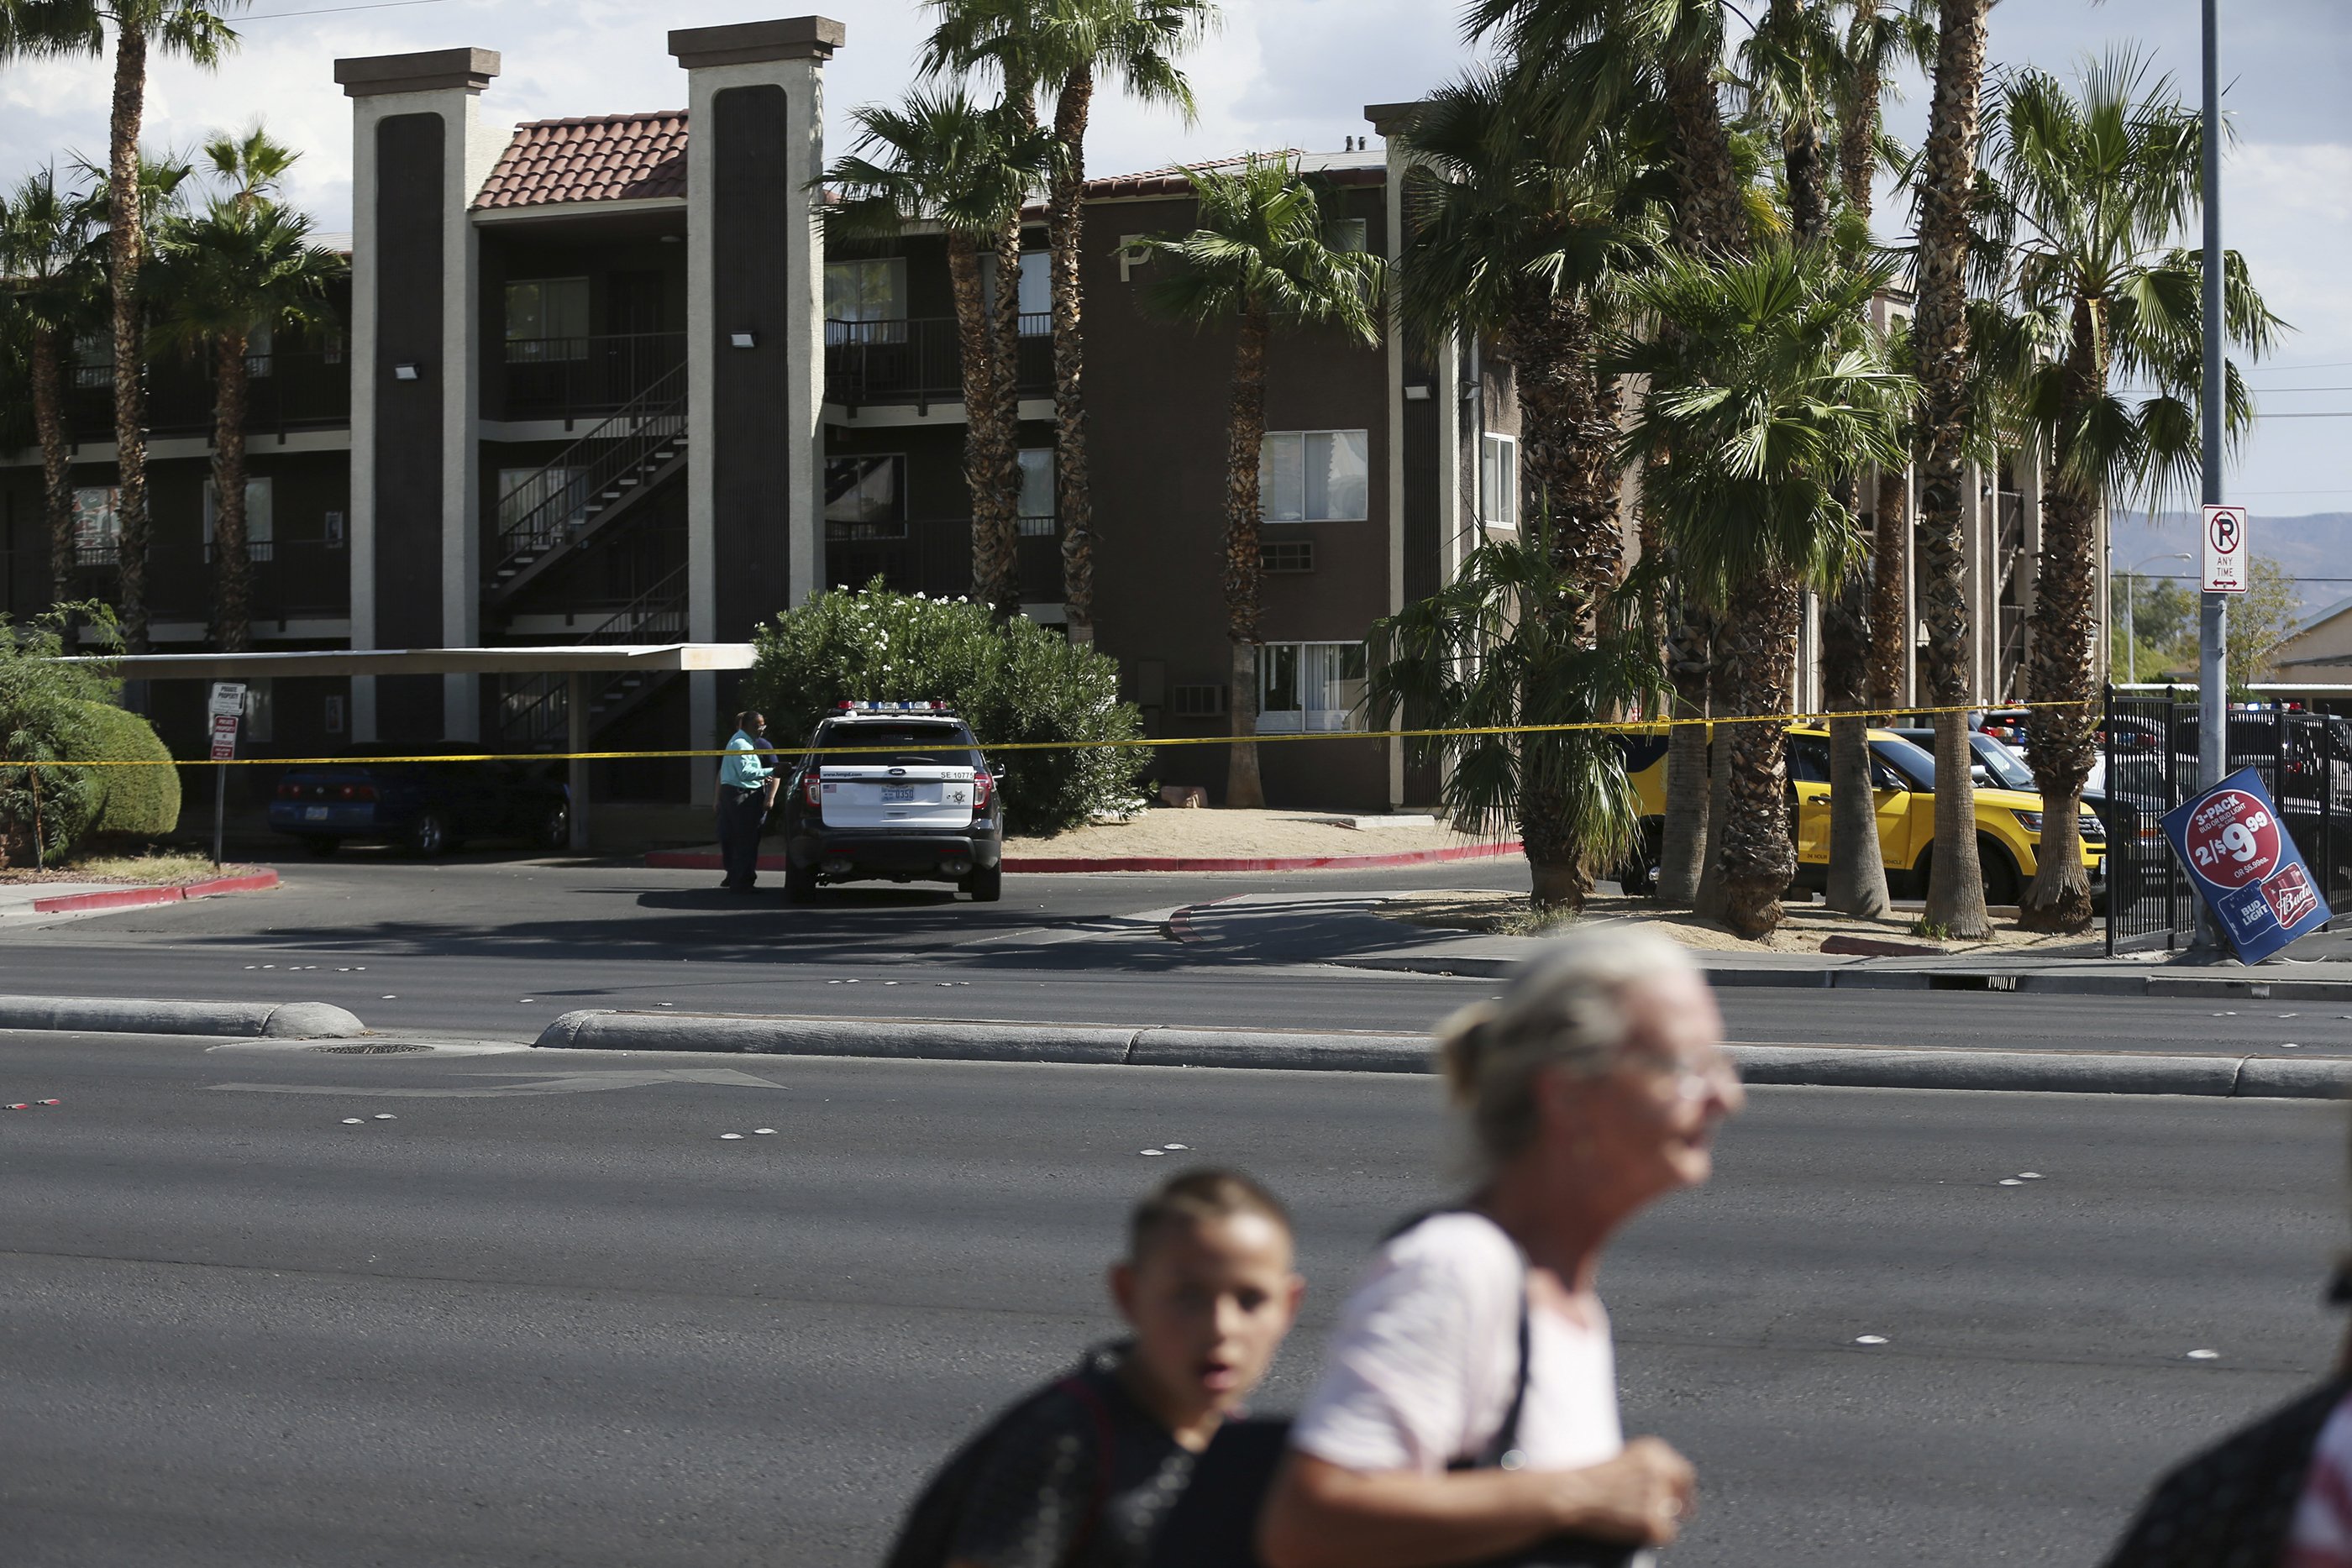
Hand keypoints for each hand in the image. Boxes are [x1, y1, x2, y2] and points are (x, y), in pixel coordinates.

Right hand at [1552, 1437, 1693, 1546]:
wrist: (1571, 1493)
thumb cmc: (1587, 1478)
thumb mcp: (1623, 1459)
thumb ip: (1649, 1467)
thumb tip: (1667, 1485)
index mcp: (1653, 1450)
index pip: (1684, 1472)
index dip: (1682, 1489)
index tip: (1681, 1499)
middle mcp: (1660, 1470)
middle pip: (1683, 1493)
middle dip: (1678, 1505)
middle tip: (1666, 1515)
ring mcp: (1658, 1496)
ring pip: (1673, 1516)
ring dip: (1659, 1519)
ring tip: (1630, 1517)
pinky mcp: (1654, 1521)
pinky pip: (1665, 1534)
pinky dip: (1651, 1535)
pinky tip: (1630, 1527)